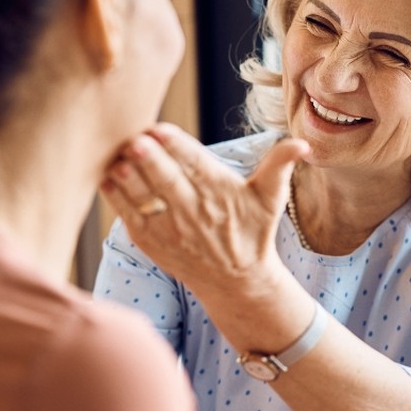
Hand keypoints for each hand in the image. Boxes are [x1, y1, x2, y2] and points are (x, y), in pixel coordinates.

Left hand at [101, 124, 308, 297]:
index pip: (196, 163)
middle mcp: (193, 211)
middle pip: (166, 179)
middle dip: (149, 160)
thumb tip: (303, 143)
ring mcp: (169, 228)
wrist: (237, 281)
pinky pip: (128, 215)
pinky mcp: (150, 242)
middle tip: (134, 139)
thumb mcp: (272, 198)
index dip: (176, 146)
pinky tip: (108, 175)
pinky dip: (116, 196)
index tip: (160, 129)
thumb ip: (280, 164)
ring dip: (128, 177)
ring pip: (143, 197)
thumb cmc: (253, 231)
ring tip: (116, 157)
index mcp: (220, 192)